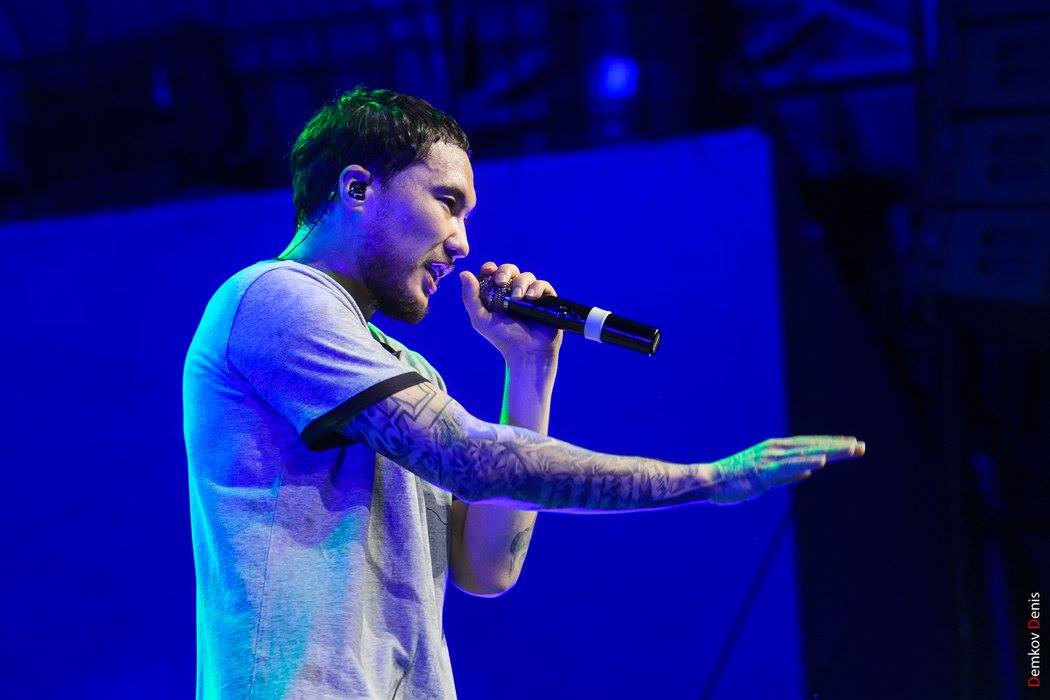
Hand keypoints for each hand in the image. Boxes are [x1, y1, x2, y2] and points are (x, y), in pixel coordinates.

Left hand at [460, 261, 562, 362]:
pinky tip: (531, 297)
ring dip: (521, 282)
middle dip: (505, 271)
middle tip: (501, 281)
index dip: (490, 268)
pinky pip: (543, 285)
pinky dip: (537, 288)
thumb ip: (470, 297)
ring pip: (527, 276)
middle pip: (510, 270)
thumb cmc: (502, 338)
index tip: (488, 270)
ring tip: (518, 297)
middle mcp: (514, 292)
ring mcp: (531, 295)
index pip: (493, 273)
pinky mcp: (546, 300)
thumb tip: (464, 273)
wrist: (525, 353)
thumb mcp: (480, 319)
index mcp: (497, 294)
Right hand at [705, 436, 864, 503]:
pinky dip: (803, 463)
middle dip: (837, 446)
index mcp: (776, 450)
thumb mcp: (767, 475)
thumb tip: (807, 471)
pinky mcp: (761, 472)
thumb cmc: (735, 479)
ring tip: (849, 450)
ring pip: (804, 454)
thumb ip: (787, 473)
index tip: (853, 445)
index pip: (810, 445)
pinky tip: (819, 463)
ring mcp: (768, 460)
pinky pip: (785, 468)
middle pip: (812, 446)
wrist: (709, 481)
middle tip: (861, 446)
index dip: (832, 444)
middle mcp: (775, 450)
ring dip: (827, 451)